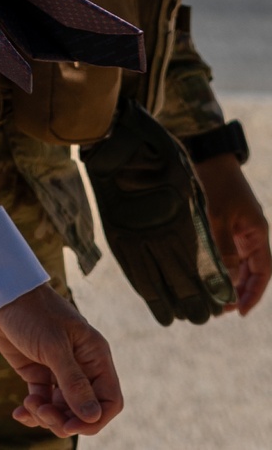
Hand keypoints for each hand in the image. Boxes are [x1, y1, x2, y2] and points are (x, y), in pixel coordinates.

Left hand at [0, 284, 122, 438]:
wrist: (2, 295)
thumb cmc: (33, 312)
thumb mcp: (53, 346)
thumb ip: (73, 382)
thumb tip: (93, 417)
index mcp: (94, 356)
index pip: (109, 400)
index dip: (94, 419)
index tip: (70, 425)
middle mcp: (81, 366)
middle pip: (84, 410)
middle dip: (64, 419)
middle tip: (42, 413)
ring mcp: (59, 371)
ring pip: (62, 409)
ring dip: (46, 416)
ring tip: (29, 405)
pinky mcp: (38, 372)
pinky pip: (42, 402)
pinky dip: (32, 411)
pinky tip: (19, 413)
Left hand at [194, 152, 270, 315]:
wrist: (207, 154)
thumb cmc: (216, 182)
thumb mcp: (218, 217)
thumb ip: (222, 249)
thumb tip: (225, 282)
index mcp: (257, 233)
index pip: (262, 272)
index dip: (253, 293)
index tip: (240, 311)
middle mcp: (249, 233)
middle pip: (249, 271)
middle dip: (237, 291)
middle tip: (218, 309)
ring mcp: (236, 229)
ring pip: (235, 263)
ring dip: (226, 280)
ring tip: (209, 297)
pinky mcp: (222, 224)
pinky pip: (224, 250)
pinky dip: (217, 264)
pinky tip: (202, 274)